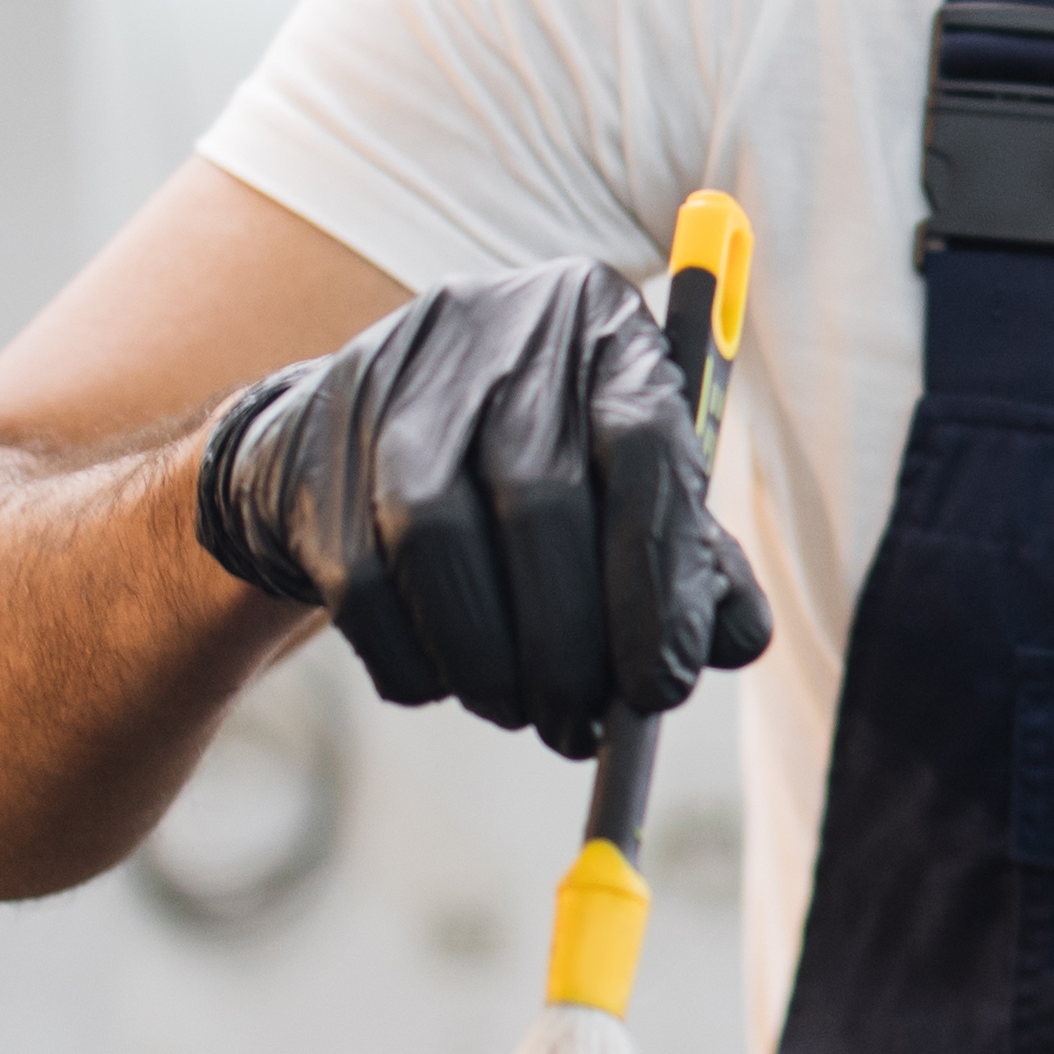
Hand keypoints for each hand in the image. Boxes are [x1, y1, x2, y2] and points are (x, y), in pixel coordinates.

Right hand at [192, 261, 770, 759]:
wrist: (366, 436)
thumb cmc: (538, 472)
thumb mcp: (632, 490)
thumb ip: (696, 560)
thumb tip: (738, 641)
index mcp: (601, 325)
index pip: (643, 446)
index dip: (657, 581)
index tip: (663, 689)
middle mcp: (498, 328)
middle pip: (536, 499)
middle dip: (566, 643)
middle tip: (582, 728)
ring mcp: (393, 378)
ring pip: (434, 541)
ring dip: (485, 659)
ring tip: (519, 712)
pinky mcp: (315, 445)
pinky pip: (359, 579)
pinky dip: (412, 658)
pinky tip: (445, 684)